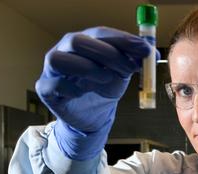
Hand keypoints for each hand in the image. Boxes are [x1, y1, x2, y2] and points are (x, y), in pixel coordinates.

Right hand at [36, 27, 152, 159]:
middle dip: (107, 54)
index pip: (100, 33)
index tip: (144, 50)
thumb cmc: (104, 87)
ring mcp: (52, 68)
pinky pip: (53, 84)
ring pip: (59, 59)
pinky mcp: (46, 88)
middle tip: (128, 69)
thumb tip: (152, 53)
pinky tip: (83, 93)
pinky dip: (71, 89)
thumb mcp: (123, 72)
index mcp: (86, 41)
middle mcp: (65, 49)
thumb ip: (135, 60)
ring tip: (106, 79)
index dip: (123, 40)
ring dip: (87, 68)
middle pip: (78, 41)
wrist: (92, 116)